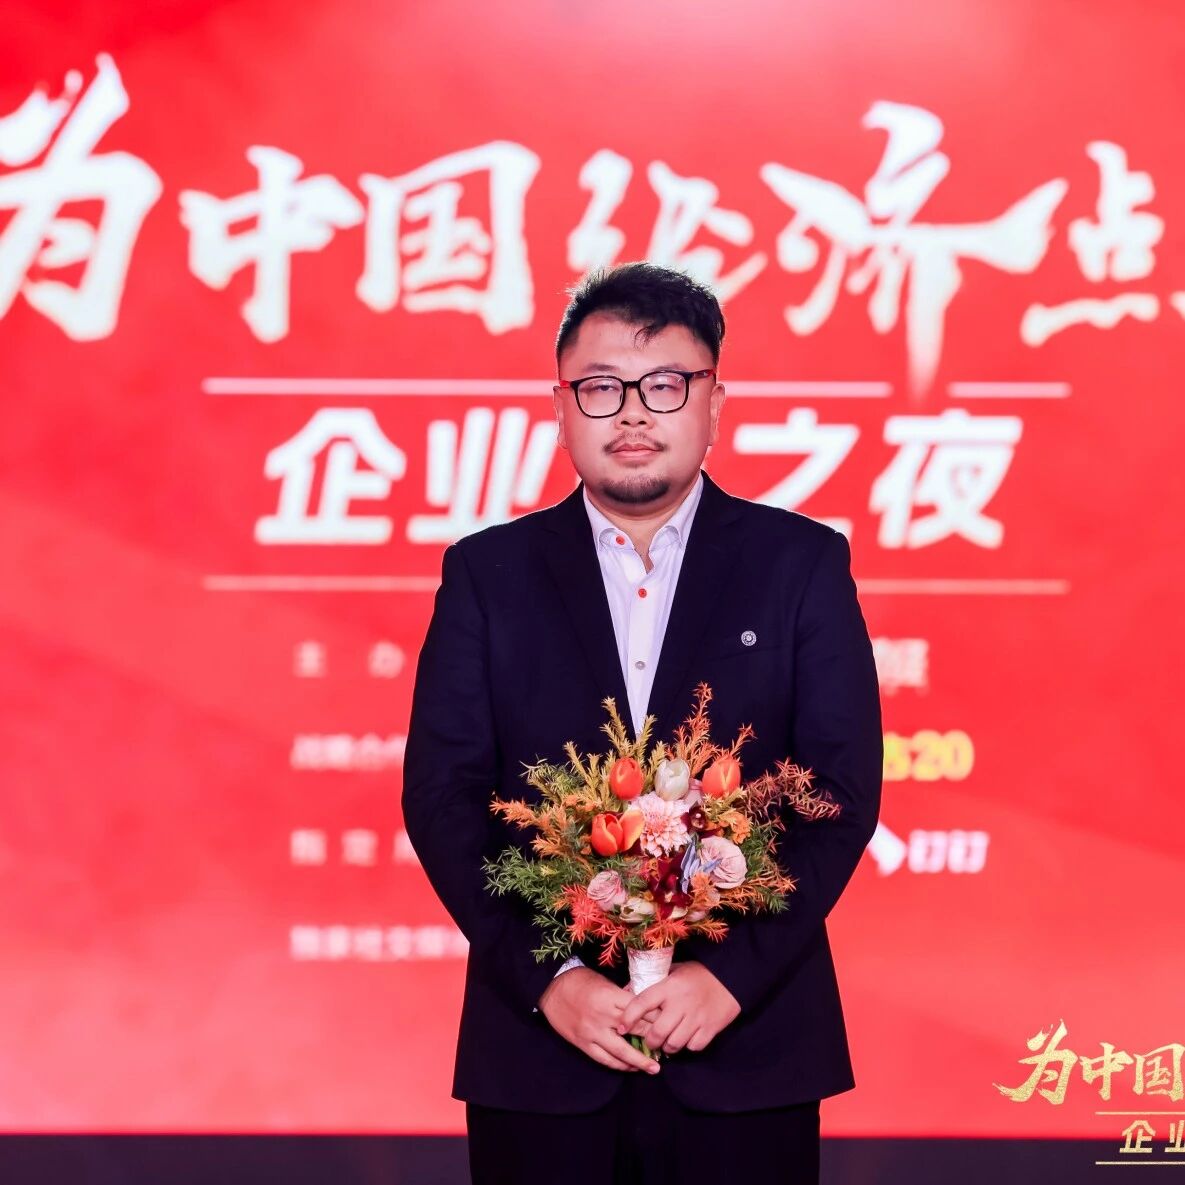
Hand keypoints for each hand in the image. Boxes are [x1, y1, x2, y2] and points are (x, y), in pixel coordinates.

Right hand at [537, 968, 662, 1073]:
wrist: (551, 988)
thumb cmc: (580, 981)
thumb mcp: (604, 982)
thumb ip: (622, 997)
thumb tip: (643, 1009)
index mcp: (611, 996)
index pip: (640, 1011)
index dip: (656, 1019)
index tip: (669, 1024)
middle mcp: (604, 1016)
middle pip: (635, 1031)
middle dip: (653, 1040)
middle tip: (668, 1047)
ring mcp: (593, 1032)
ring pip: (621, 1052)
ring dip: (639, 1061)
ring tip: (654, 1068)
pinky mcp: (583, 1044)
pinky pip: (604, 1059)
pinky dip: (619, 1066)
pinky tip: (630, 1068)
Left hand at [617, 961, 740, 1055]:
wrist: (730, 978)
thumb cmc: (697, 974)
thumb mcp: (673, 970)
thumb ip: (652, 982)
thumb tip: (625, 991)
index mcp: (669, 986)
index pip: (642, 1003)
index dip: (628, 1017)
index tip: (621, 1028)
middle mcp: (681, 1003)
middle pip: (657, 1033)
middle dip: (650, 1041)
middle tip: (650, 1040)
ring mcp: (696, 1017)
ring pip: (673, 1044)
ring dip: (668, 1047)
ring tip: (668, 1041)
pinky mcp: (710, 1028)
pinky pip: (693, 1047)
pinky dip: (688, 1046)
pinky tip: (687, 1038)